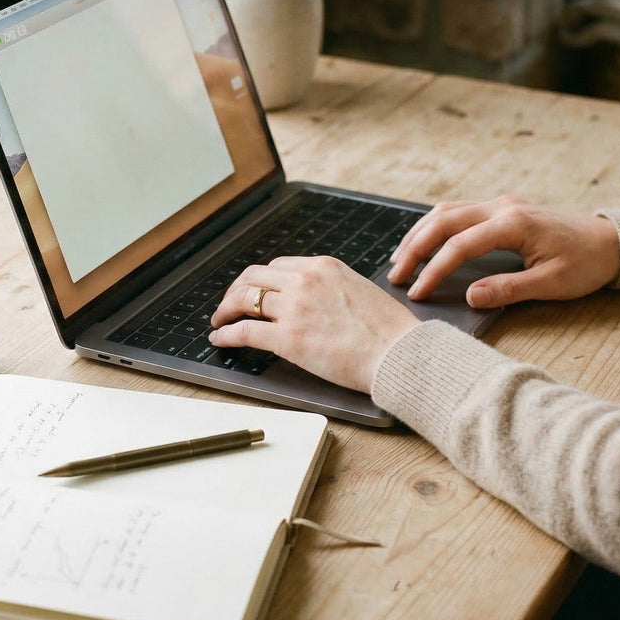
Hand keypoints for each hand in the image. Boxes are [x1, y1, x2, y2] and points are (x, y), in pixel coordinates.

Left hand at [209, 256, 419, 393]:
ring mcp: (294, 308)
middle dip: (236, 290)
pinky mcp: (288, 338)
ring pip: (243, 300)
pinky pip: (244, 331)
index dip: (259, 280)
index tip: (253, 291)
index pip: (277, 266)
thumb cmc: (389, 330)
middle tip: (229, 304)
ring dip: (225, 310)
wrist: (399, 353)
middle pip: (253, 277)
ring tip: (219, 321)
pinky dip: (226, 334)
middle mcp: (304, 280)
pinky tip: (220, 338)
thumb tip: (317, 299)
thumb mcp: (358, 289)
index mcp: (323, 266)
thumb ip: (332, 288)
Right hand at [388, 196, 619, 307]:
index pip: (460, 245)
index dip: (434, 270)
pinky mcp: (501, 208)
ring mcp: (500, 204)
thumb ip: (509, 289)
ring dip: (420, 234)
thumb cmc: (586, 264)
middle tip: (396, 275)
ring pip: (446, 211)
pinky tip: (423, 242)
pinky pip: (457, 211)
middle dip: (415, 248)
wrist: (610, 241)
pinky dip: (434, 227)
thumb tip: (470, 296)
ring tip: (400, 259)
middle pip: (443, 221)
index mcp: (514, 224)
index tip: (417, 292)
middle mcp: (502, 206)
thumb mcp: (553, 284)